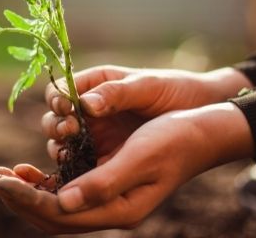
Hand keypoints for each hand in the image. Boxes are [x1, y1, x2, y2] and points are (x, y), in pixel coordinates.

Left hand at [0, 103, 253, 233]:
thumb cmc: (173, 140)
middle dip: (20, 197)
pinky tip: (35, 169)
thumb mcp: (140, 159)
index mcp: (119, 209)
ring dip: (29, 190)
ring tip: (5, 174)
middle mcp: (111, 207)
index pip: (61, 214)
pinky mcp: (108, 177)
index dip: (27, 199)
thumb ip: (103, 184)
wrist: (198, 132)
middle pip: (54, 215)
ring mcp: (109, 194)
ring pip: (58, 203)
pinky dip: (47, 181)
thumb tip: (62, 203)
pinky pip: (69, 187)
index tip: (0, 180)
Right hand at [42, 65, 251, 160]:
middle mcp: (89, 108)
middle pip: (56, 117)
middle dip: (56, 124)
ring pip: (63, 141)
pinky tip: (78, 171)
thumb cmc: (172, 89)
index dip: (57, 100)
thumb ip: (116, 93)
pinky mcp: (104, 154)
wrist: (199, 110)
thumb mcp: (146, 86)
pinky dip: (74, 166)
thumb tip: (84, 104)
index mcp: (96, 83)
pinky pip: (81, 161)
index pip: (61, 90)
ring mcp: (96, 132)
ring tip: (70, 151)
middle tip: (70, 130)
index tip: (67, 109)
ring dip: (61, 146)